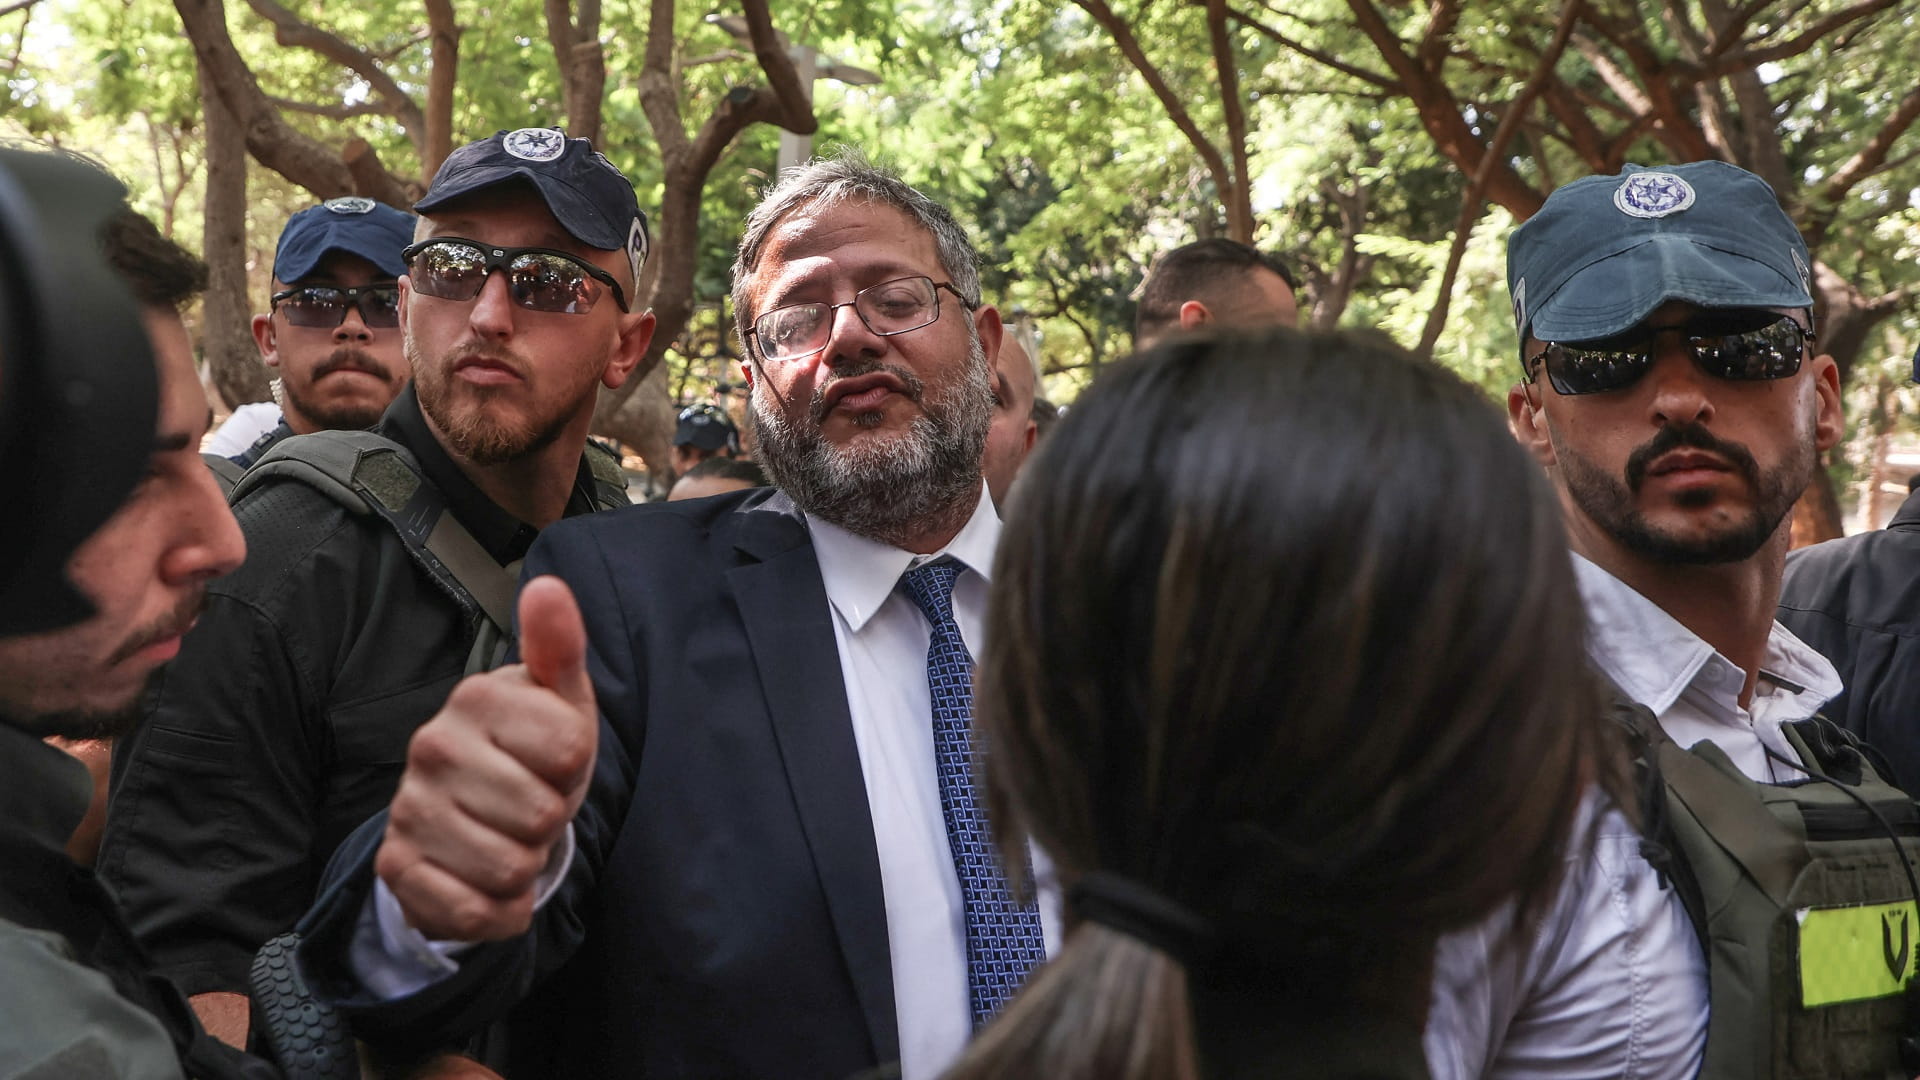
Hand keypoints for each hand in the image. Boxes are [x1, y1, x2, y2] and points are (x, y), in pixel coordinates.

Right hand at [375, 575, 597, 940]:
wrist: (479, 818)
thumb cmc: (532, 752)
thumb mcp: (560, 700)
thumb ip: (559, 647)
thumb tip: (549, 587)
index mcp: (476, 698)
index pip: (571, 750)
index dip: (575, 767)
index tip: (552, 759)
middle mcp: (431, 748)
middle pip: (542, 817)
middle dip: (550, 822)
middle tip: (529, 804)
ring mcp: (408, 809)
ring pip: (511, 869)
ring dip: (526, 866)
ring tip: (508, 836)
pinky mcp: (396, 868)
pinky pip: (474, 911)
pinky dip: (499, 910)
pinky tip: (486, 879)